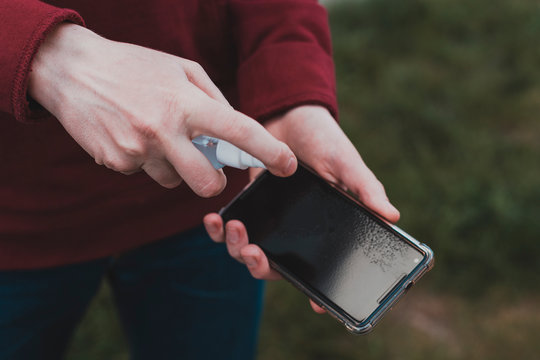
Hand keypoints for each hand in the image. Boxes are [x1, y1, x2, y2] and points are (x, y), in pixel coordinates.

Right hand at [27, 23, 295, 195]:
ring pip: (173, 180)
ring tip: (155, 132)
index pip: (237, 131)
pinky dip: (146, 159)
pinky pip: (145, 173)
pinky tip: (132, 134)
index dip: (268, 151)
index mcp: (186, 103)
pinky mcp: (116, 162)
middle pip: (206, 184)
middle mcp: (164, 130)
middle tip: (207, 166)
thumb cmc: (136, 67)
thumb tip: (236, 133)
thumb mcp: (182, 70)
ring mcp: (137, 150)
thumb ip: (214, 101)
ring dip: (174, 165)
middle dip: (213, 182)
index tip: (288, 165)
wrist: (72, 70)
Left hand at [204, 105, 399, 312]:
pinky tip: (215, 220)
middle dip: (262, 267)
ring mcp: (270, 219)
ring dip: (238, 249)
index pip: (322, 267)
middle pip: (278, 265)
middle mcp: (296, 230)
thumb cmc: (324, 139)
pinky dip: (220, 229)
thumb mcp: (347, 162)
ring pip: (251, 250)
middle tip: (255, 254)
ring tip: (235, 230)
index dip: (320, 290)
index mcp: (323, 228)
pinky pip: (232, 227)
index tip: (316, 306)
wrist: (288, 113)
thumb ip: (365, 189)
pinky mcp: (249, 204)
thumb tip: (393, 217)